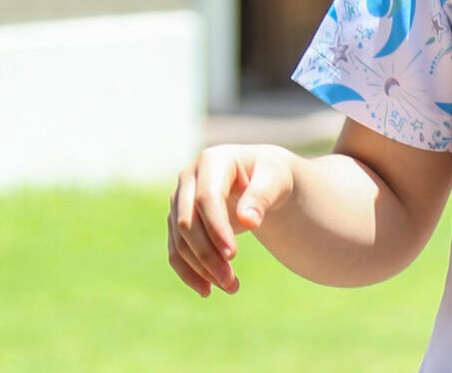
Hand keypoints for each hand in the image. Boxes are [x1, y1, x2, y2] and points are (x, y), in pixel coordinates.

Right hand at [167, 143, 294, 296]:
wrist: (260, 177)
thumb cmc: (270, 176)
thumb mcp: (276, 179)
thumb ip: (262, 195)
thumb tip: (248, 220)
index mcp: (212, 160)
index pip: (207, 198)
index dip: (216, 228)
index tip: (233, 256)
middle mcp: (189, 177)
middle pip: (187, 222)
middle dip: (208, 255)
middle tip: (232, 283)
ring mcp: (180, 199)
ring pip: (180, 240)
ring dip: (201, 268)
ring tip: (231, 287)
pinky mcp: (178, 219)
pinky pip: (175, 250)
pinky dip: (189, 272)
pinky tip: (207, 290)